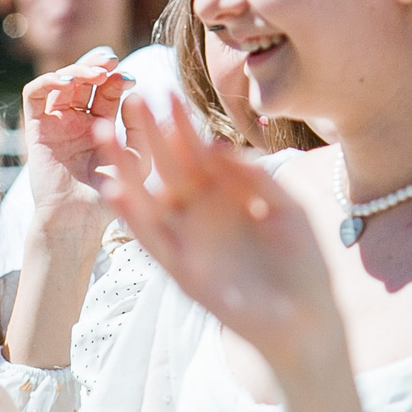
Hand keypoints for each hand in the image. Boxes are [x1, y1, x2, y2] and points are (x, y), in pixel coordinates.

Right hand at [19, 48, 126, 261]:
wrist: (77, 219)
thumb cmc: (110, 196)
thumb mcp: (136, 159)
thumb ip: (139, 128)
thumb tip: (132, 95)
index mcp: (101, 126)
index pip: (107, 90)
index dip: (117, 78)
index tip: (131, 78)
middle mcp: (76, 121)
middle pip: (83, 80)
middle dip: (96, 65)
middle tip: (111, 60)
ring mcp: (55, 123)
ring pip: (60, 82)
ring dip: (76, 70)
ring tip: (96, 73)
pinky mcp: (35, 129)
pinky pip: (33, 96)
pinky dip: (46, 81)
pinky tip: (65, 82)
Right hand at [93, 93, 344, 375]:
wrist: (308, 321)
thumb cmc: (302, 266)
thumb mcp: (286, 209)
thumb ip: (255, 177)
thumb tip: (216, 144)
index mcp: (226, 197)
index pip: (196, 153)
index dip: (181, 123)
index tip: (166, 90)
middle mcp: (201, 216)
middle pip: (167, 166)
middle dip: (148, 133)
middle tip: (130, 96)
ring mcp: (188, 242)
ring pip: (147, 199)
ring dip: (124, 167)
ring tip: (103, 134)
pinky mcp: (182, 271)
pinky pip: (151, 241)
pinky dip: (131, 217)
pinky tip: (113, 191)